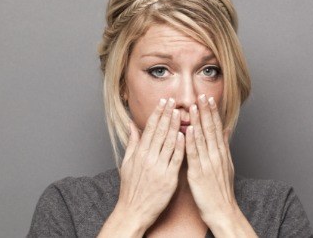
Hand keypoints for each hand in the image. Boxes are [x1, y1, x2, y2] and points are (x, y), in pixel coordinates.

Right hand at [115, 98, 184, 230]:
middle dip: (167, 114)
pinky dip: (180, 146)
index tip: (164, 101)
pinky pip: (176, 159)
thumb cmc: (131, 188)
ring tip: (181, 112)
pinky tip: (185, 135)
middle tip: (174, 100)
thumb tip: (132, 125)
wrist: (134, 211)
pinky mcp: (169, 178)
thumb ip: (132, 142)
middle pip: (160, 132)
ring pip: (169, 142)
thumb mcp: (127, 163)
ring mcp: (159, 167)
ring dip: (175, 126)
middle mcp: (148, 158)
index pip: (150, 128)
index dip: (158, 113)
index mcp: (139, 153)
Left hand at [185, 94, 236, 224]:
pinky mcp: (199, 173)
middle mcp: (216, 155)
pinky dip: (192, 141)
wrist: (222, 210)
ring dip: (197, 121)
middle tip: (202, 95)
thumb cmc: (221, 189)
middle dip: (206, 111)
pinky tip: (188, 130)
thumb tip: (225, 130)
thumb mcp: (227, 165)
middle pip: (211, 129)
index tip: (208, 99)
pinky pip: (194, 155)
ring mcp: (208, 163)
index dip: (212, 113)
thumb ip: (224, 147)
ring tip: (193, 106)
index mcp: (221, 153)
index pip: (217, 128)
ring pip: (202, 138)